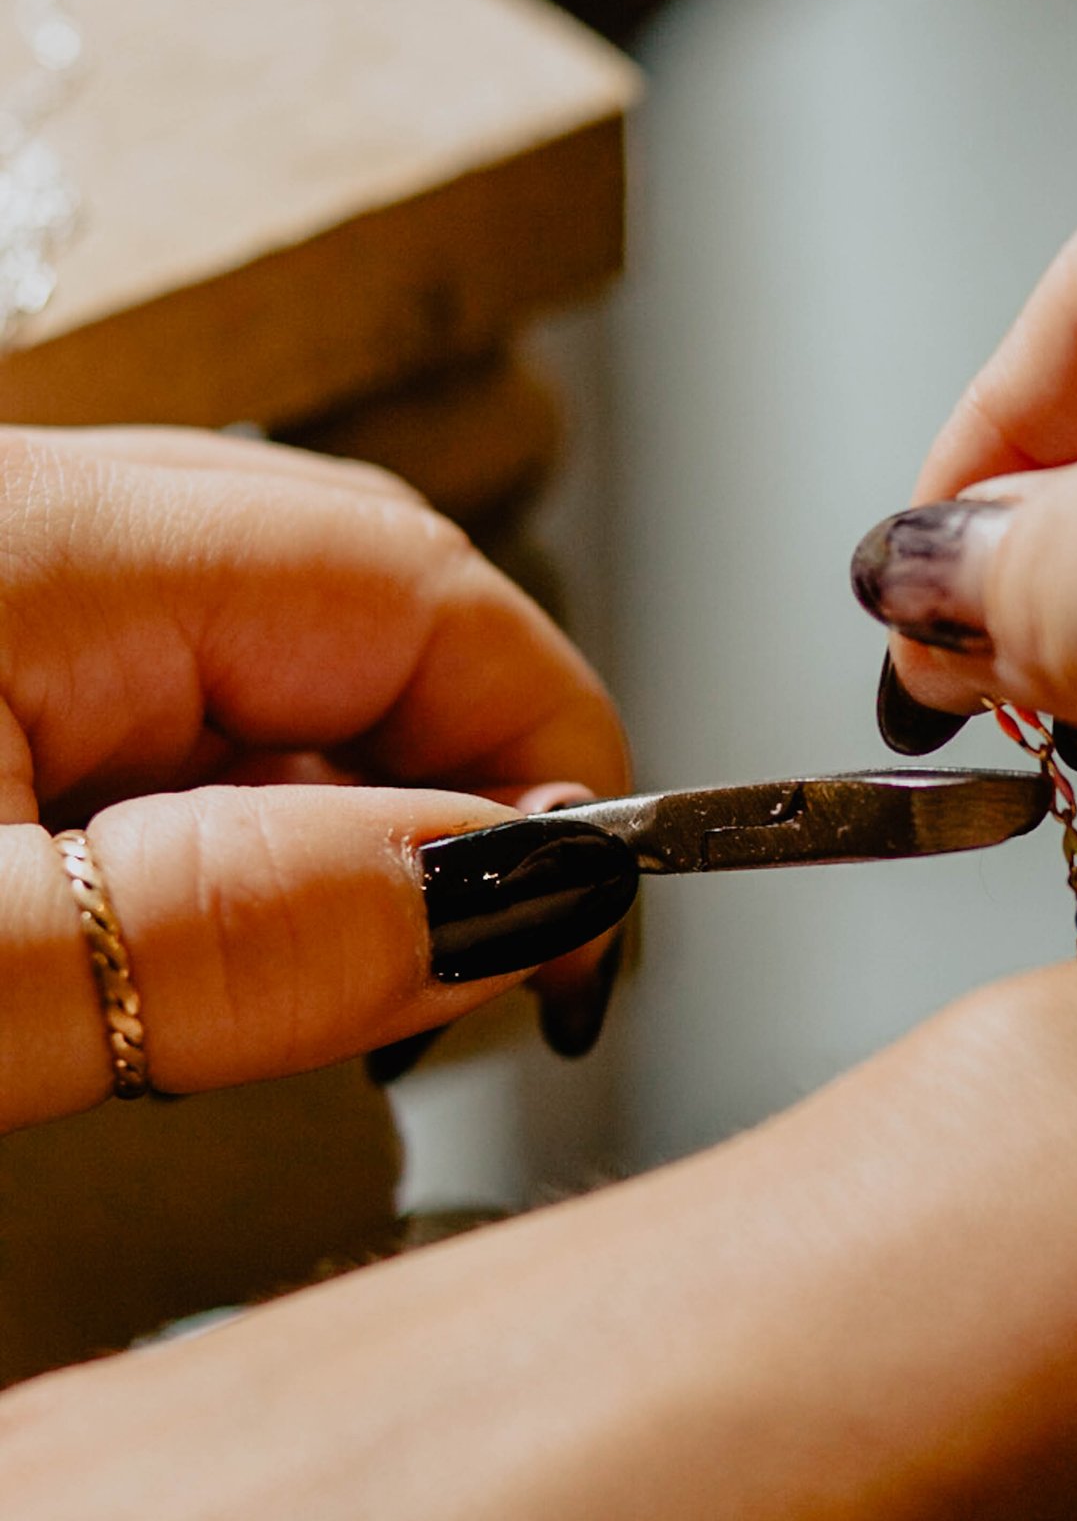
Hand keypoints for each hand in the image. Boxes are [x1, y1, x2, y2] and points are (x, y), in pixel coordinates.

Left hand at [0, 425, 629, 1125]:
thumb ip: (234, 934)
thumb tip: (510, 899)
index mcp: (37, 539)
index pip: (417, 588)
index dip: (550, 765)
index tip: (577, 951)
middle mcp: (22, 520)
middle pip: (359, 610)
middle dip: (461, 796)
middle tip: (474, 990)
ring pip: (255, 669)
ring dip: (333, 827)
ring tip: (327, 999)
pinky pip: (141, 710)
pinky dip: (214, 830)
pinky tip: (184, 954)